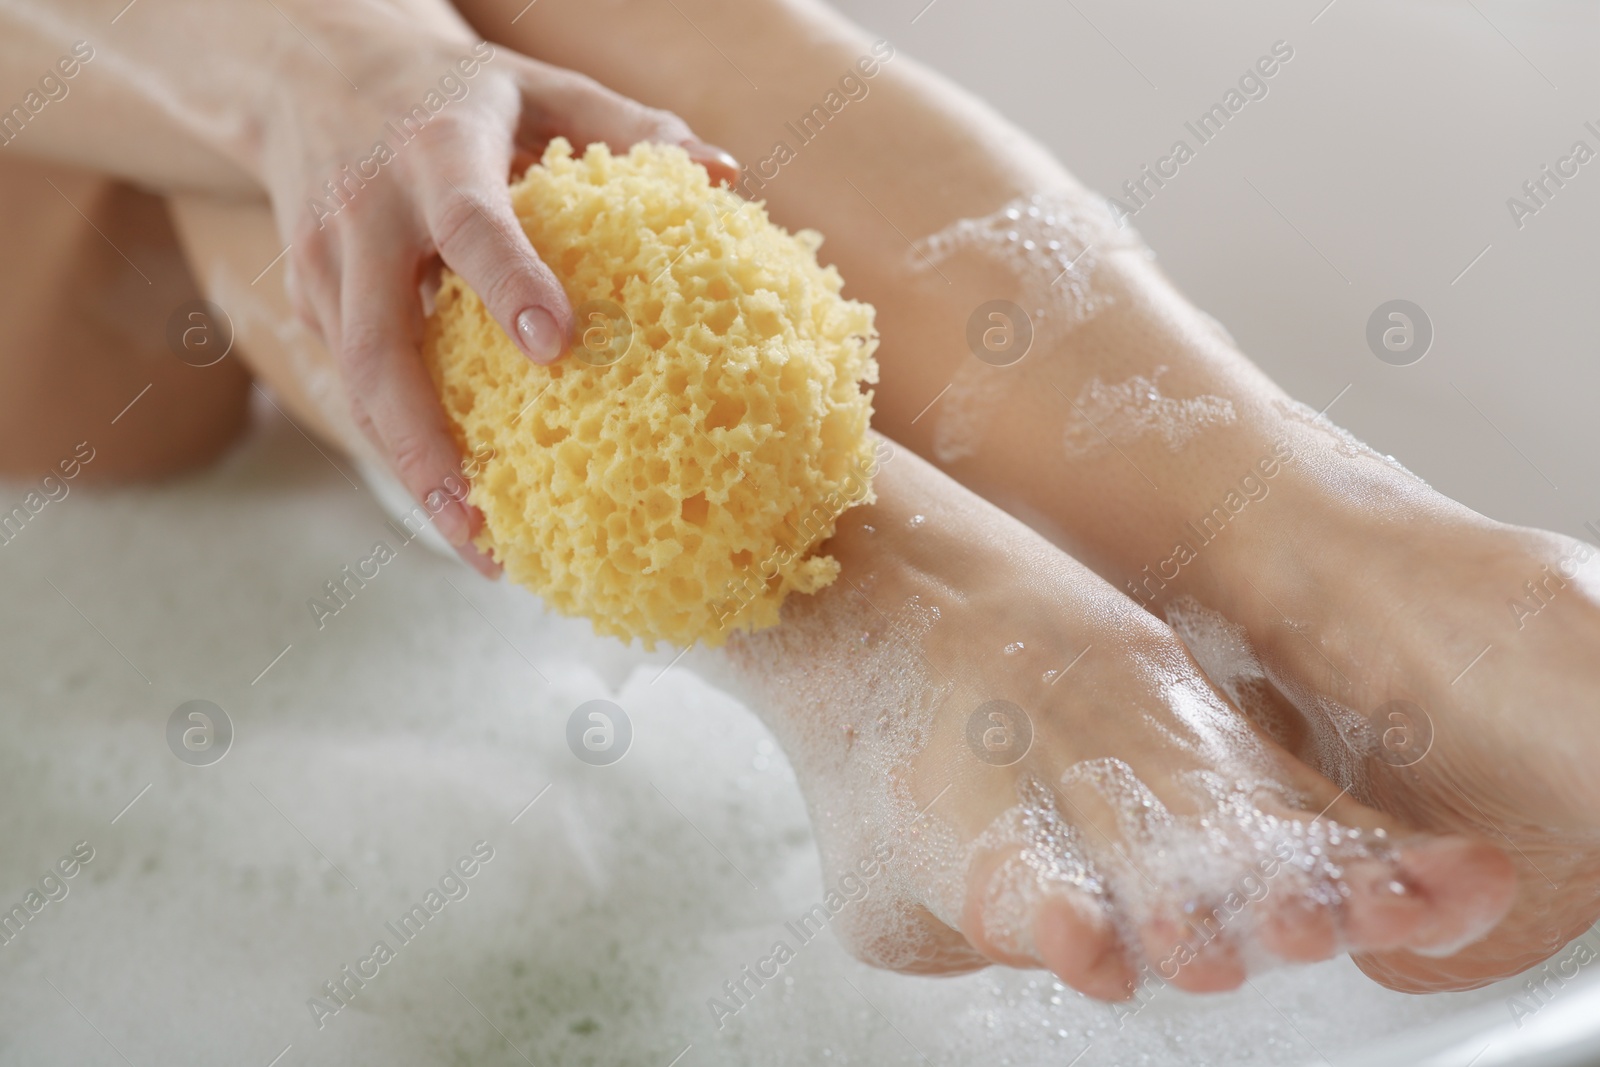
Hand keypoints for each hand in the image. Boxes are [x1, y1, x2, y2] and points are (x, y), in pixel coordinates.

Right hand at [256, 8, 736, 574]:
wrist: (307, 69)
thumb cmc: (455, 88)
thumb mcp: (540, 85)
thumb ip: (630, 126)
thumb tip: (727, 177)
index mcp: (435, 153)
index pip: (469, 225)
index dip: (508, 283)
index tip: (557, 348)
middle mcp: (364, 213)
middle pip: (379, 346)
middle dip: (425, 443)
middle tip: (485, 522)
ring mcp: (321, 263)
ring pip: (356, 384)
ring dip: (410, 471)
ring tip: (479, 545)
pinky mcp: (305, 297)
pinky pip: (351, 383)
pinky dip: (398, 447)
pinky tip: (454, 500)